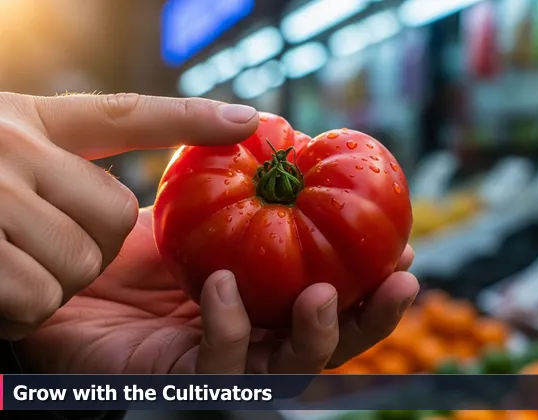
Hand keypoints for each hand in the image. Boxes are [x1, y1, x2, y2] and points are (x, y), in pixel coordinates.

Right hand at [0, 92, 260, 339]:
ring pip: (75, 265)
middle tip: (43, 243)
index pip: (123, 114)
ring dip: (54, 283)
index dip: (189, 116)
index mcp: (29, 121)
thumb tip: (174, 147)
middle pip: (108, 218)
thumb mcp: (15, 143)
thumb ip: (76, 146)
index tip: (247, 118)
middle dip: (90, 249)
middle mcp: (10, 148)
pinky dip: (20, 309)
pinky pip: (33, 298)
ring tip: (13, 264)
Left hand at [14, 208, 418, 373]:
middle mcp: (255, 338)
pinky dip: (230, 329)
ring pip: (287, 372)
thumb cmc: (124, 239)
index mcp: (269, 301)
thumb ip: (232, 172)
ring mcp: (221, 366)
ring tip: (323, 294)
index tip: (408, 248)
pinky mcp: (178, 383)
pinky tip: (223, 287)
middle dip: (370, 319)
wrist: (59, 273)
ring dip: (316, 336)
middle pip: (328, 344)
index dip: (373, 282)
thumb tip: (274, 127)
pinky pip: (218, 370)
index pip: (334, 299)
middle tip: (401, 282)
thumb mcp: (187, 196)